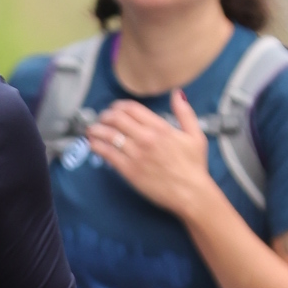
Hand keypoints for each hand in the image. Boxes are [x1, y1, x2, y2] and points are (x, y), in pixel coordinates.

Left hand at [85, 90, 211, 218]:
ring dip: (96, 130)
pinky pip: (107, 154)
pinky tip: (92, 144)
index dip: (118, 106)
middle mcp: (146, 137)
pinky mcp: (129, 170)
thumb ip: (185, 113)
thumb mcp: (195, 135)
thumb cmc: (194, 167)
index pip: (131, 108)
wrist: (191, 193)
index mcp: (160, 127)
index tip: (114, 109)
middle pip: (116, 118)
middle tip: (101, 119)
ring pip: (108, 134)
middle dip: (105, 116)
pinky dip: (97, 146)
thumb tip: (178, 94)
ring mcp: (136, 154)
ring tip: (91, 130)